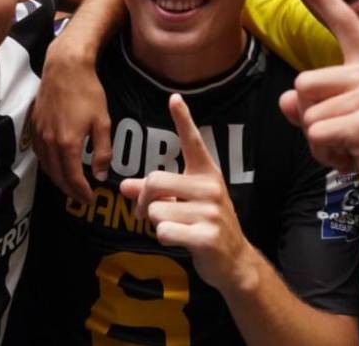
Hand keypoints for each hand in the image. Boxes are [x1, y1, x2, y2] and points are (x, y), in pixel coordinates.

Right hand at [33, 33, 111, 202]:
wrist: (65, 67)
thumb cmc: (87, 92)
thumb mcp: (102, 122)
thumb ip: (102, 151)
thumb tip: (100, 175)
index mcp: (67, 144)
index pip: (73, 178)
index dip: (81, 192)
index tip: (90, 199)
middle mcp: (49, 142)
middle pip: (57, 176)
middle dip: (69, 190)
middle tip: (81, 197)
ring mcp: (39, 133)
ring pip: (46, 166)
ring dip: (58, 179)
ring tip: (70, 184)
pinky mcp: (34, 125)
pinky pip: (39, 153)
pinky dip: (48, 165)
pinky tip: (56, 164)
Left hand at [120, 94, 257, 292]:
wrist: (234, 260)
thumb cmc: (204, 225)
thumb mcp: (182, 203)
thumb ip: (154, 192)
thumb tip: (124, 185)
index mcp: (206, 173)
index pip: (193, 141)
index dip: (183, 119)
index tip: (174, 98)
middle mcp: (210, 187)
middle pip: (155, 181)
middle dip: (143, 200)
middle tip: (145, 213)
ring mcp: (211, 211)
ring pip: (156, 210)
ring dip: (156, 223)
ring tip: (175, 227)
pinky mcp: (207, 235)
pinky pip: (164, 231)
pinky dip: (164, 238)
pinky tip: (181, 240)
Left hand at [279, 0, 358, 237]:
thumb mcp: (350, 119)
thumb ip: (316, 104)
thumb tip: (287, 101)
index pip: (344, 23)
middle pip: (302, 86)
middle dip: (312, 119)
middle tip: (348, 135)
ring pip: (306, 115)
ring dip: (320, 142)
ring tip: (355, 147)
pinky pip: (317, 136)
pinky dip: (328, 156)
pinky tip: (357, 160)